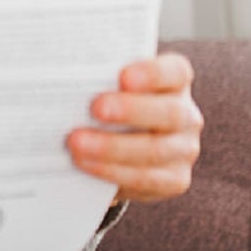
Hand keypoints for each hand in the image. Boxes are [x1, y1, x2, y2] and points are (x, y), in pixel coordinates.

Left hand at [67, 53, 203, 202]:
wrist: (118, 146)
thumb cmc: (110, 102)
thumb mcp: (108, 86)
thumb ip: (98, 80)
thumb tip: (65, 76)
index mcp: (175, 82)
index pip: (175, 72)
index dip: (153, 73)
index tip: (123, 76)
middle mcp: (186, 115)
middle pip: (169, 112)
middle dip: (130, 110)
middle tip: (95, 108)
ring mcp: (184, 149)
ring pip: (155, 150)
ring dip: (111, 147)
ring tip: (76, 142)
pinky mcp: (174, 179)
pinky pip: (145, 179)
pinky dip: (111, 171)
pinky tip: (84, 163)